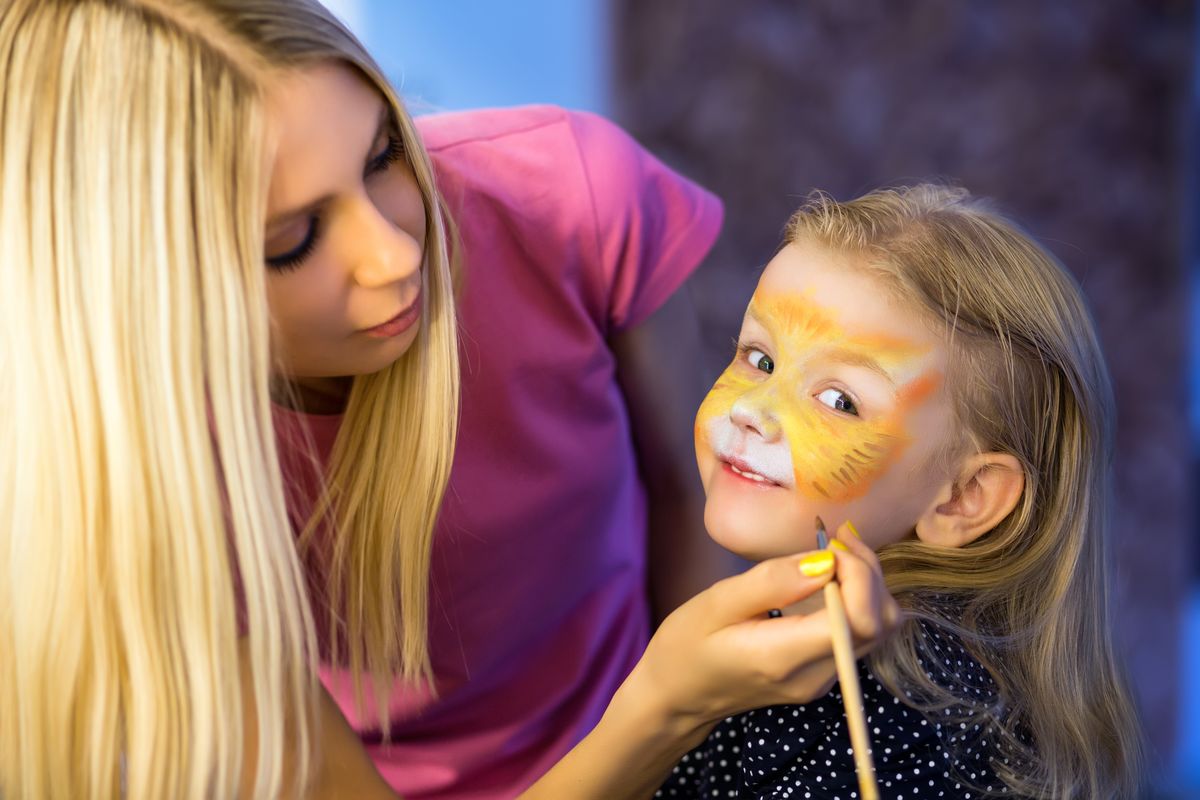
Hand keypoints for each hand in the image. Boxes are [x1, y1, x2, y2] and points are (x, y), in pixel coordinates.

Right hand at [626, 524, 900, 727]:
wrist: (677, 695)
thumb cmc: (686, 645)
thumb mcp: (718, 602)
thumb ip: (774, 582)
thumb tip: (826, 561)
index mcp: (786, 656)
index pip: (859, 618)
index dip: (859, 573)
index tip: (830, 543)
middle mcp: (816, 674)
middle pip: (879, 622)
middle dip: (868, 572)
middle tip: (836, 537)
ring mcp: (824, 679)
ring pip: (878, 627)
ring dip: (867, 583)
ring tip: (834, 550)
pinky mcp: (824, 673)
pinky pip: (861, 632)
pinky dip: (858, 598)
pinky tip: (830, 573)